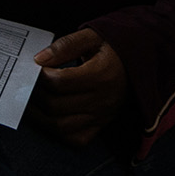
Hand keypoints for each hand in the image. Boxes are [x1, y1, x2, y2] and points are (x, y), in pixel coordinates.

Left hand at [32, 28, 128, 147]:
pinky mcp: (102, 124)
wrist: (145, 59)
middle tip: (29, 84)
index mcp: (101, 74)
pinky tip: (50, 118)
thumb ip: (66, 45)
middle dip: (35, 96)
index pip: (59, 82)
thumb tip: (38, 59)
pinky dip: (58, 133)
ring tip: (32, 102)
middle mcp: (102, 99)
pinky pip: (75, 139)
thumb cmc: (116, 46)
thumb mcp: (94, 36)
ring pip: (60, 126)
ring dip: (39, 117)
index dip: (40, 76)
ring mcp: (102, 115)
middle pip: (55, 106)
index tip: (36, 68)